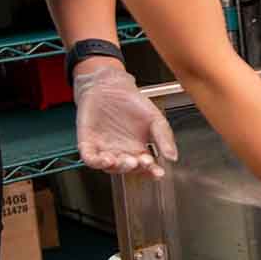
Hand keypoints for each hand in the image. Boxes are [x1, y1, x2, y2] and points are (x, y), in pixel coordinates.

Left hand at [73, 64, 176, 178]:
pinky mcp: (88, 144)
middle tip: (141, 161)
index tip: (159, 172)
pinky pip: (91, 159)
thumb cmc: (132, 103)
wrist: (110, 87)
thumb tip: (172, 157)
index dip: (152, 172)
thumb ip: (164, 137)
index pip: (146, 167)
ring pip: (109, 168)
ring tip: (126, 160)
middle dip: (135, 168)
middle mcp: (121, 153)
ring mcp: (104, 150)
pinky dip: (97, 162)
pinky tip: (106, 158)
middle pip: (128, 169)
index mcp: (138, 149)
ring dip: (118, 167)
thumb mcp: (155, 119)